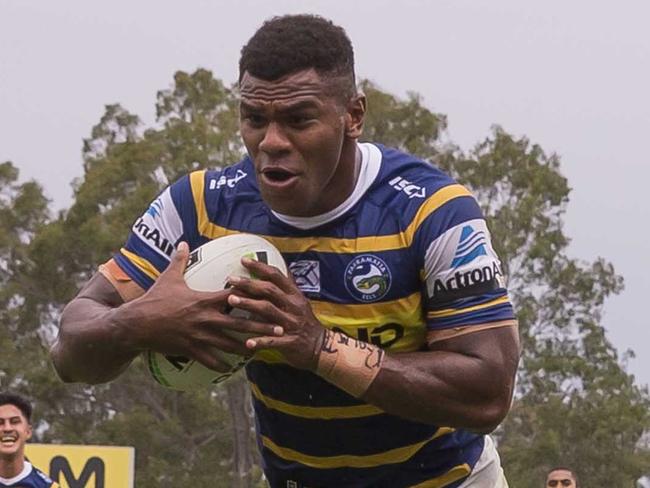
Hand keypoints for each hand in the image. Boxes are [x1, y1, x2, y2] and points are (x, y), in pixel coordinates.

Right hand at [122, 242, 282, 371]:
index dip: (252, 296)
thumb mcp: (168, 277)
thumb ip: (179, 260)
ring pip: (229, 345)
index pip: (234, 296)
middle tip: (280, 329)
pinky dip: (222, 365)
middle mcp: (206, 319)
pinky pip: (210, 360)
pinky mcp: (191, 350)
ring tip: (264, 350)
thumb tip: (183, 242)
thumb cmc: (154, 299)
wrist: (136, 324)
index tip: (269, 297)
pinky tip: (232, 369)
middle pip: (240, 323)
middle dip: (261, 327)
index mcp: (204, 300)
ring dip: (248, 348)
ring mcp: (199, 336)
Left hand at [226, 257, 325, 370]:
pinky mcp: (290, 342)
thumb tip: (279, 269)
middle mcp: (294, 307)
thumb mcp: (300, 302)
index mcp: (295, 296)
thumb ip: (288, 288)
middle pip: (270, 290)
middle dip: (249, 284)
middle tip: (231, 279)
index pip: (277, 276)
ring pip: (268, 311)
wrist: (322, 347)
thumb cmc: (306, 323)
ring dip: (249, 304)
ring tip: (231, 300)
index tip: (243, 260)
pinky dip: (260, 341)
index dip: (260, 267)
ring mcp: (292, 324)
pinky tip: (247, 342)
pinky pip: (273, 341)